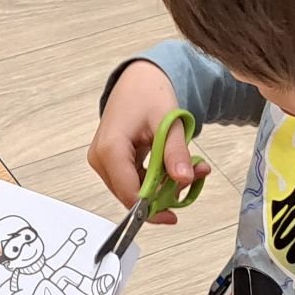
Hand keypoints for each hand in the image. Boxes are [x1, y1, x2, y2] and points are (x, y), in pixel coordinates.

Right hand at [90, 61, 209, 222]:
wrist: (140, 79)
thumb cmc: (149, 94)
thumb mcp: (169, 122)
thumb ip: (175, 152)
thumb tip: (184, 180)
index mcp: (110, 149)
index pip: (129, 193)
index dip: (152, 208)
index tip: (173, 214)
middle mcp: (101, 158)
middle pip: (132, 195)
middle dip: (164, 193)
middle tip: (194, 176)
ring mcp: (104, 161)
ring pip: (135, 190)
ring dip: (164, 186)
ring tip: (191, 167)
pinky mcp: (111, 162)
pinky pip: (135, 181)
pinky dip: (157, 179)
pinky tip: (176, 166)